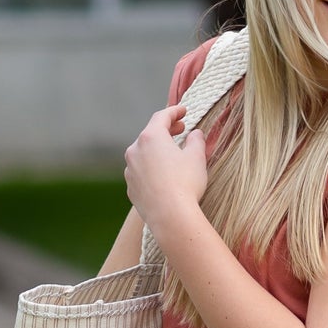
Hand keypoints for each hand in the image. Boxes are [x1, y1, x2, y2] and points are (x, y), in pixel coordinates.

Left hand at [124, 101, 208, 235]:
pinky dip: (152, 169)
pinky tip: (163, 176)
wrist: (170, 216)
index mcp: (151, 137)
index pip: (162, 117)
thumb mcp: (197, 157)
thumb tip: (196, 133)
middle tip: (180, 129)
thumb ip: (196, 140)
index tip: (183, 110)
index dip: (174, 111)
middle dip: (166, 130)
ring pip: (144, 154)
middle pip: (150, 134)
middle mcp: (135, 150)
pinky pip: (141, 172)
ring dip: (157, 151)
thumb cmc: (185, 184)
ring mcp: (130, 170)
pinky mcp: (131, 187)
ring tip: (172, 155)